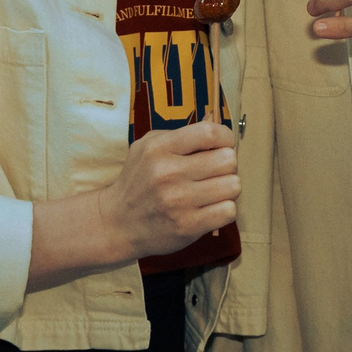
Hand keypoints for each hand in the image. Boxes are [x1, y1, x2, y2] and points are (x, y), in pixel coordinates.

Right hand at [99, 120, 238, 260]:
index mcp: (159, 148)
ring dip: (227, 188)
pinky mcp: (188, 226)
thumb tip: (215, 125)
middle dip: (226, 165)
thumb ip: (181, 135)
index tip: (222, 146)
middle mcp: (168, 173)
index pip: (210, 133)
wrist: (118, 224)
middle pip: (228, 160)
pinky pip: (229, 210)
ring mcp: (179, 201)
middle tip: (214, 172)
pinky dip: (224, 209)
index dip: (225, 138)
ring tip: (211, 191)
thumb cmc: (139, 182)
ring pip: (233, 185)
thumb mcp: (148, 147)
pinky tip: (210, 208)